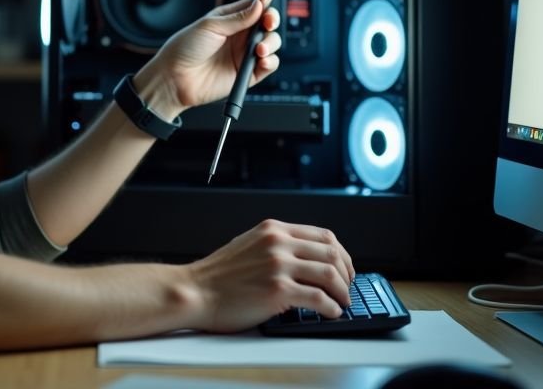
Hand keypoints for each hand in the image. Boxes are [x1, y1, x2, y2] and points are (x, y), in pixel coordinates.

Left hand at [131, 0, 280, 120]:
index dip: (265, 0)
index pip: (255, 6)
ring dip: (271, 43)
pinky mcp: (247, 74)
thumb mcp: (210, 26)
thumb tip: (260, 4)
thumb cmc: (185, 48)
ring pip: (271, 43)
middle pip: (267, 24)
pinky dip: (270, 62)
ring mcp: (244, 54)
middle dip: (272, 21)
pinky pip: (268, 66)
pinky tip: (262, 60)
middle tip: (268, 23)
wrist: (174, 78)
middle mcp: (239, 36)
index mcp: (229, 19)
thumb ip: (238, 18)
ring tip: (260, 49)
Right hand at [184, 219, 356, 332]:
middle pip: (331, 252)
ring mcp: (278, 265)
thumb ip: (276, 246)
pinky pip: (318, 298)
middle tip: (347, 287)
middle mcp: (278, 243)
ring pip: (329, 273)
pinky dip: (331, 307)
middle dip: (346, 273)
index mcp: (273, 230)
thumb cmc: (217, 276)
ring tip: (342, 301)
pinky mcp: (278, 290)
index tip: (344, 267)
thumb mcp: (249, 245)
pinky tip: (331, 312)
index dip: (341, 253)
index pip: (323, 235)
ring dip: (343, 291)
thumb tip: (304, 260)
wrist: (194, 291)